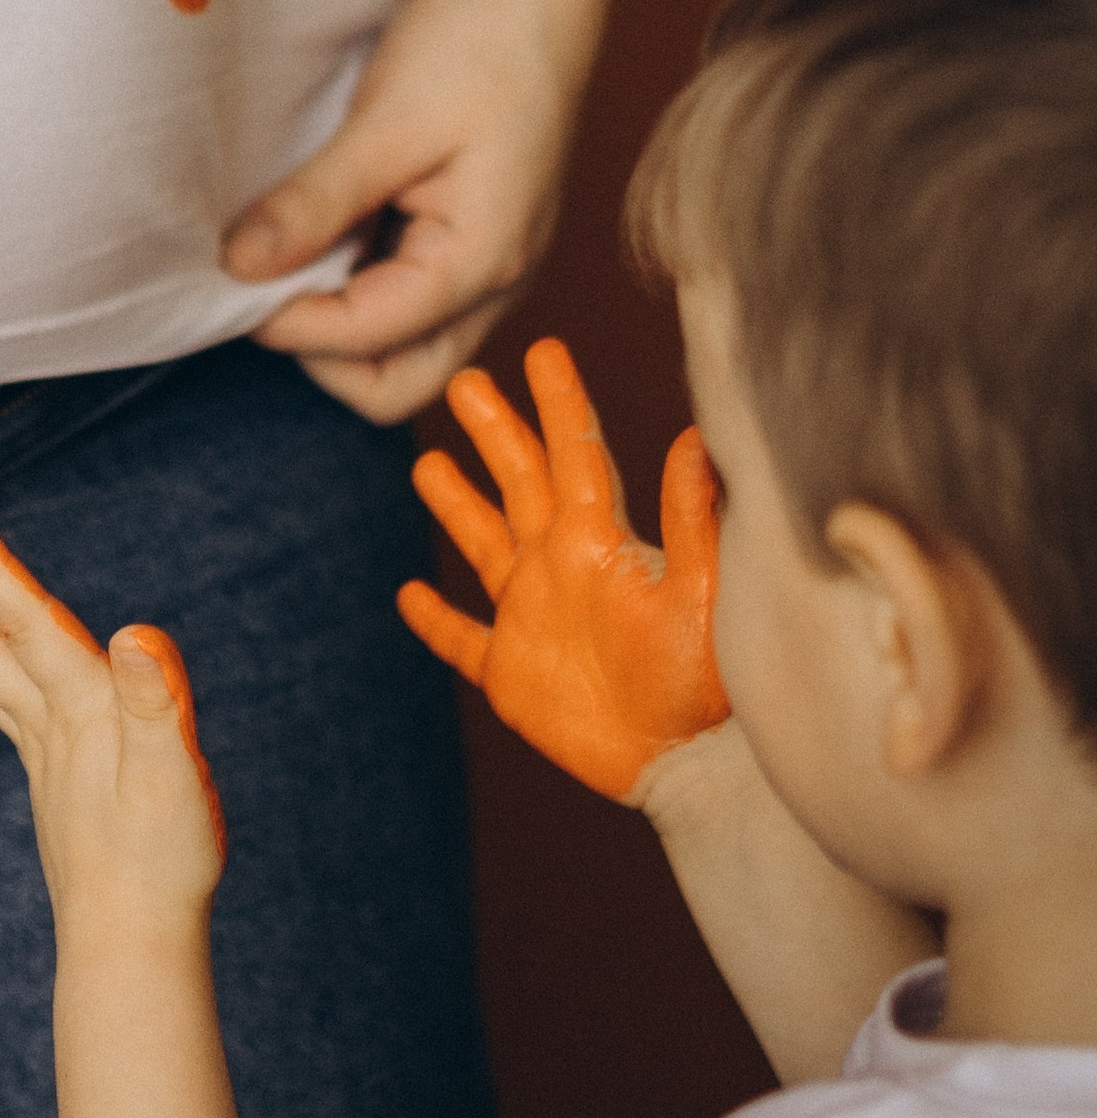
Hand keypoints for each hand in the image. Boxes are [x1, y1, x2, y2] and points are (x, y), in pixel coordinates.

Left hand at [0, 497, 227, 941]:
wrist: (130, 942)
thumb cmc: (160, 861)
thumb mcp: (174, 775)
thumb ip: (157, 703)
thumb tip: (137, 635)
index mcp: (79, 709)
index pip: (23, 618)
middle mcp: (51, 725)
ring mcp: (47, 756)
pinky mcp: (56, 783)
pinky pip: (12, 705)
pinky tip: (11, 674)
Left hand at [223, 0, 600, 420]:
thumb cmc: (477, 47)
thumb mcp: (388, 122)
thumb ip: (315, 202)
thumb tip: (240, 268)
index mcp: (483, 262)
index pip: (369, 339)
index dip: (289, 321)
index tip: (232, 275)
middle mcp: (496, 286)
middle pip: (396, 383)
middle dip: (319, 353)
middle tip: (265, 284)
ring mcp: (486, 272)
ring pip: (401, 352)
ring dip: (336, 325)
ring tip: (289, 254)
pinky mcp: (468, 248)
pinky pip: (405, 306)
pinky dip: (354, 290)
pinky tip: (320, 236)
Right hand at [402, 336, 727, 798]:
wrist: (691, 768)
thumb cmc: (707, 684)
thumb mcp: (705, 594)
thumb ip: (695, 518)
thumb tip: (698, 437)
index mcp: (600, 541)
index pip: (573, 454)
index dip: (558, 401)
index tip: (544, 349)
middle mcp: (560, 567)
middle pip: (519, 483)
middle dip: (494, 432)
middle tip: (464, 381)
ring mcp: (531, 618)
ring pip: (484, 546)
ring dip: (458, 506)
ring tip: (427, 464)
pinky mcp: (512, 674)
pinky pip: (463, 640)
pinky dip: (436, 620)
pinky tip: (410, 596)